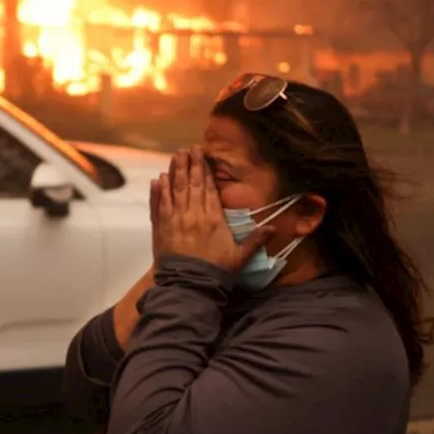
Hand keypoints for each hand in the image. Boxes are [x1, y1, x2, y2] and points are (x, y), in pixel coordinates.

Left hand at [151, 146, 272, 271]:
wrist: (190, 286)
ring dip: (174, 171)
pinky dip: (158, 192)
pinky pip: (159, 205)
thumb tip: (275, 228)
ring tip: (175, 156)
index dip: (205, 171)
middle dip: (190, 164)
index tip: (203, 156)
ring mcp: (175, 220)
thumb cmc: (216, 272)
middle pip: (192, 184)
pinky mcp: (161, 229)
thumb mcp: (240, 257)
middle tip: (188, 148)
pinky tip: (158, 179)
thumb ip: (256, 240)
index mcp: (213, 219)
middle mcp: (193, 215)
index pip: (209, 189)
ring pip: (174, 190)